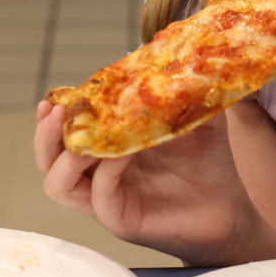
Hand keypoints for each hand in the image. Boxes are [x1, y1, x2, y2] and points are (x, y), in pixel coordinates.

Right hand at [34, 100, 275, 265]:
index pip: (67, 133)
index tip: (57, 96)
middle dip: (46, 134)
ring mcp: (108, 199)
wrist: (229, 206)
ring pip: (60, 183)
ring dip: (65, 155)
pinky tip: (120, 153)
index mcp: (110, 149)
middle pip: (50, 159)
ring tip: (82, 133)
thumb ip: (184, 91)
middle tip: (53, 110)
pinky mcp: (122, 219)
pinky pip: (99, 196)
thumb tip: (179, 56)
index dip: (56, 116)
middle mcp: (101, 175)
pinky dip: (104, 172)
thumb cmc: (208, 162)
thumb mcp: (196, 117)